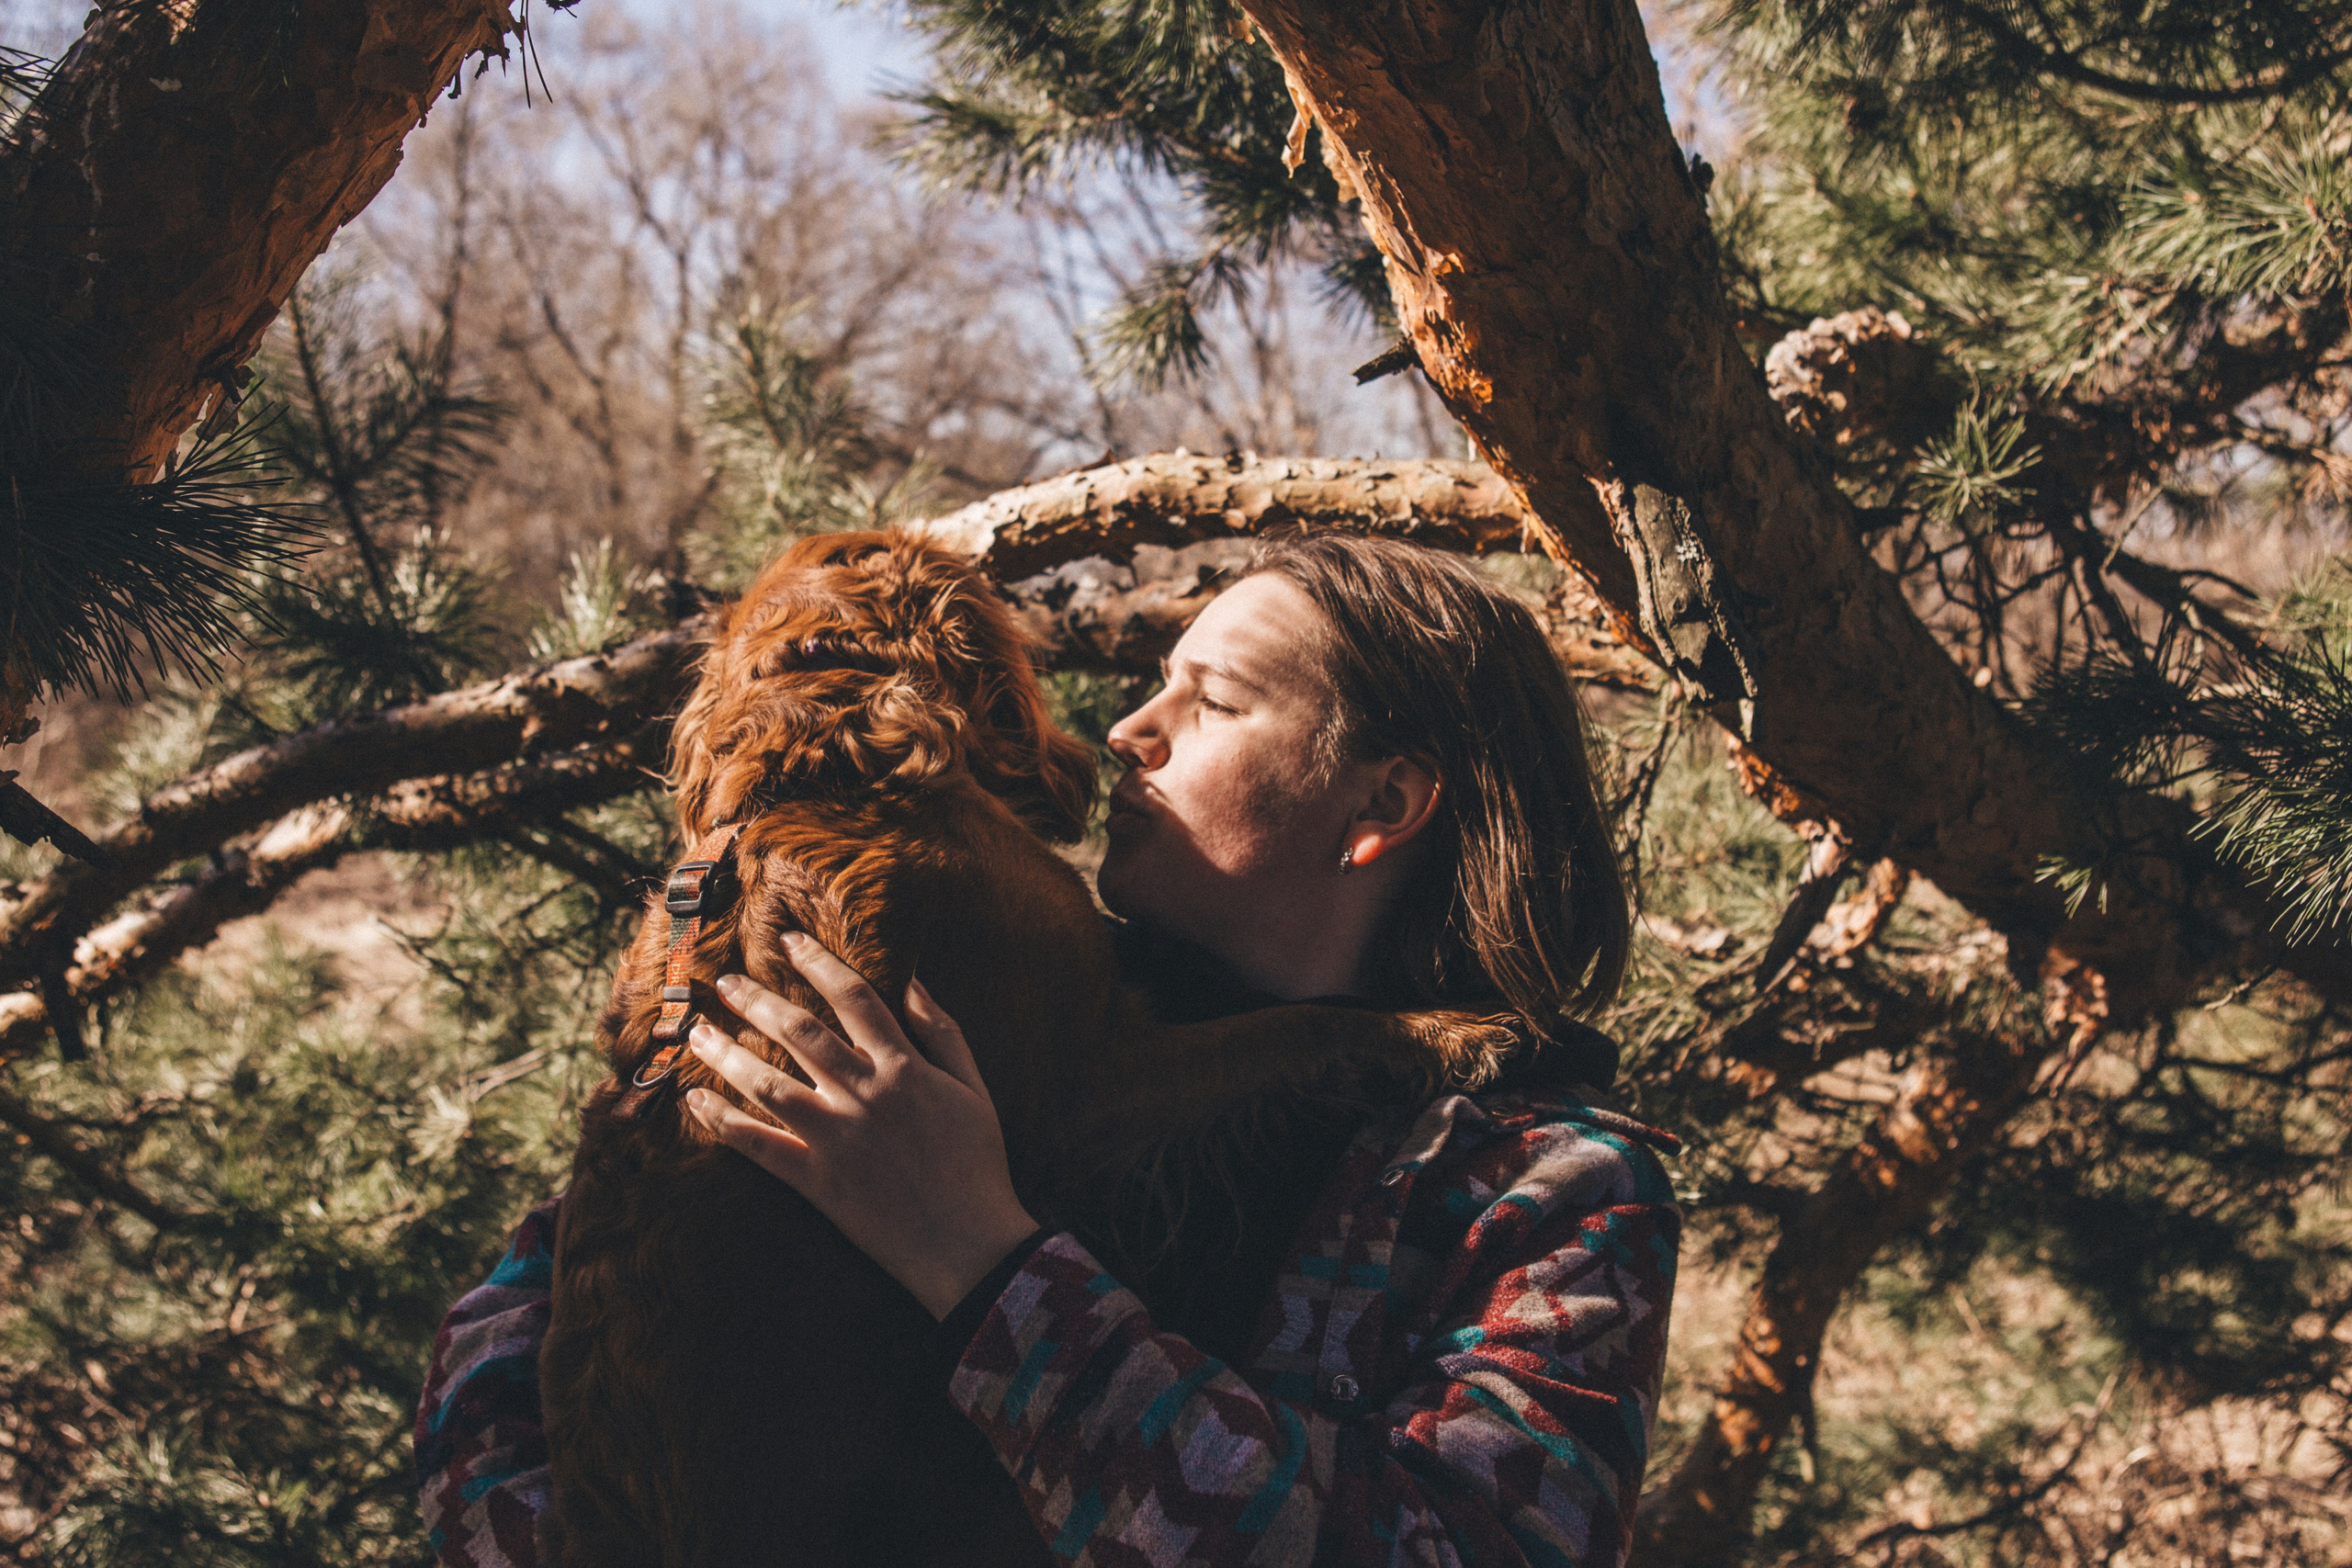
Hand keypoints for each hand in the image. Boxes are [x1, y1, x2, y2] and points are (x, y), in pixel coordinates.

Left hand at [683, 932, 1040, 1319]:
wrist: (967, 1242)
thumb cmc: (977, 1162)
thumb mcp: (974, 1087)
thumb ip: (943, 1031)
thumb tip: (914, 981)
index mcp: (903, 1068)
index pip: (854, 997)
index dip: (819, 963)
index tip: (790, 940)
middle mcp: (863, 1094)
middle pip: (799, 1032)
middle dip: (757, 999)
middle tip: (726, 980)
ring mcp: (835, 1137)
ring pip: (767, 1082)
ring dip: (726, 1052)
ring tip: (697, 1032)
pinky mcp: (815, 1179)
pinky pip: (758, 1145)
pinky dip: (723, 1122)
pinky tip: (694, 1102)